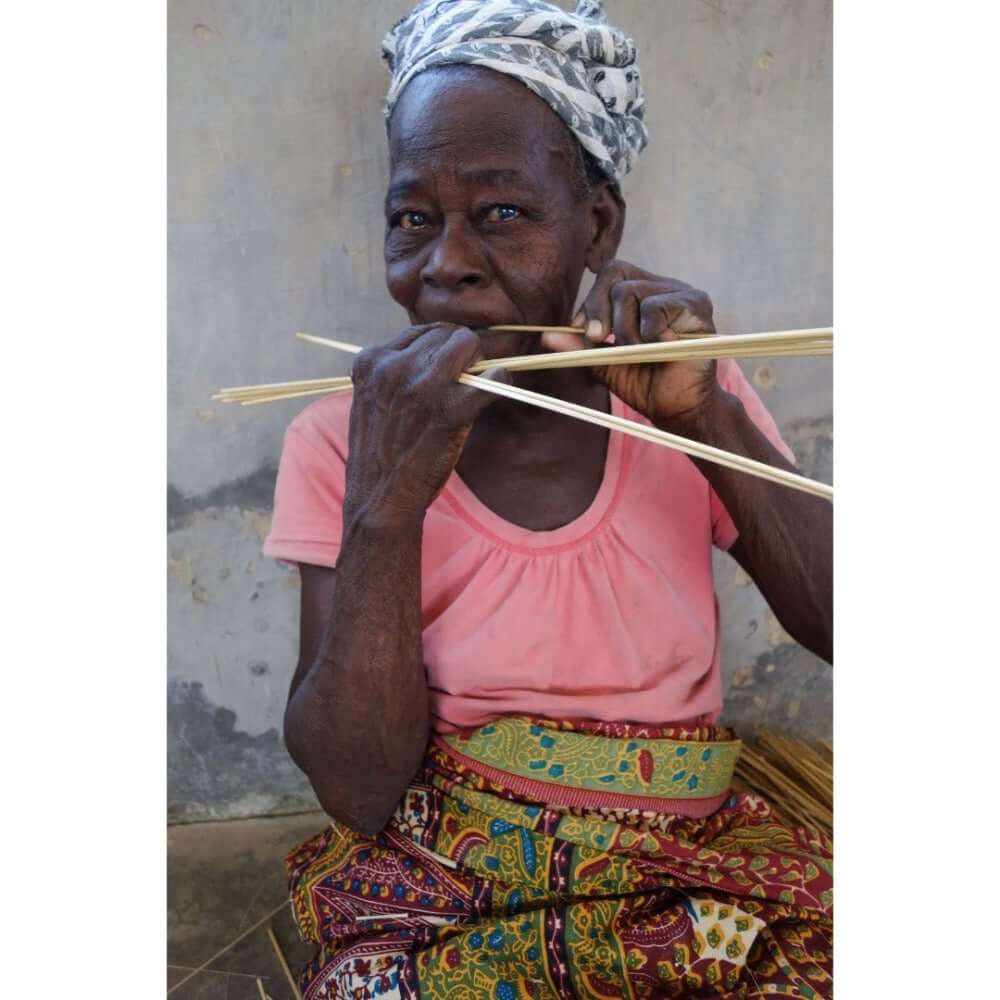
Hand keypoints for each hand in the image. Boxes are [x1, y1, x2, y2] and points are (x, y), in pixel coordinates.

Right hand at [345, 325, 507, 522]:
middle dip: (461, 353)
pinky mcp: (450, 409)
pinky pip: (493, 377)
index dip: (439, 349)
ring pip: (468, 344)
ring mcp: (422, 386)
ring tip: (475, 387)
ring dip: (478, 363)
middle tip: (465, 379)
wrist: (380, 498)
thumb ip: (395, 373)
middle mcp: (393, 366)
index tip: (447, 368)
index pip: (419, 331)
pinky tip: (494, 392)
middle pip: (446, 334)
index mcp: (370, 360)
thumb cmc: (381, 453)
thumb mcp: (373, 400)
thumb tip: (438, 353)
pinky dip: (499, 382)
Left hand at [542, 260, 719, 429]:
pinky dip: (648, 332)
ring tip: (640, 352)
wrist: (679, 410)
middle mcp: (664, 286)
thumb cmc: (646, 384)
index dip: (591, 300)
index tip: (585, 332)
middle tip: (599, 340)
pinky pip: (656, 308)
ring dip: (624, 331)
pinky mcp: (697, 306)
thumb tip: (546, 337)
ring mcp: (682, 293)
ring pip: (630, 293)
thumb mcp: (605, 363)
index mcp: (644, 292)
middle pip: (616, 274)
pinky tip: (661, 347)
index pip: (610, 273)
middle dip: (598, 309)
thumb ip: (580, 347)